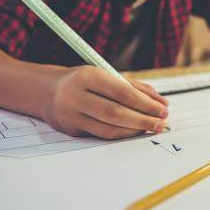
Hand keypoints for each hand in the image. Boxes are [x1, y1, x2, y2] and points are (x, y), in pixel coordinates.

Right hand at [41, 66, 168, 138]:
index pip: (122, 92)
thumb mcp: (106, 75)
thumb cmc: (84, 81)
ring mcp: (70, 115)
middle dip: (142, 120)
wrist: (47, 91)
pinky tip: (134, 131)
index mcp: (87, 76)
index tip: (162, 109)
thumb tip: (162, 103)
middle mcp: (75, 95)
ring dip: (134, 130)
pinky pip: (100, 135)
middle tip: (160, 123)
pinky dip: (121, 134)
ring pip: (108, 128)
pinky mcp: (70, 130)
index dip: (145, 103)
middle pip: (115, 113)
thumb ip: (134, 87)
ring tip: (151, 128)